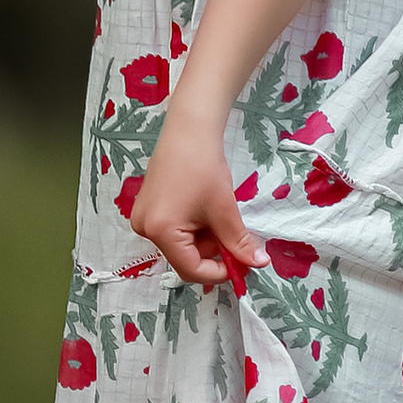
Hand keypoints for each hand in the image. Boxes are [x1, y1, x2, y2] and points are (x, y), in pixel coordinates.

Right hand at [134, 114, 262, 290]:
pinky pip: (173, 231)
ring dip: (205, 239)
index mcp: (160, 231)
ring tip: (218, 214)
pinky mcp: (147, 209)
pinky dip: (194, 228)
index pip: (190, 269)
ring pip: (181, 245)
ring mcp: (143, 219)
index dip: (218, 272)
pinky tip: (204, 209)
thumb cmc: (204, 166)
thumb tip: (258, 263)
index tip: (240, 266)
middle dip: (212, 251)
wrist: (189, 130)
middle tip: (233, 235)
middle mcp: (145, 229)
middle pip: (184, 258)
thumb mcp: (224, 210)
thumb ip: (239, 242)